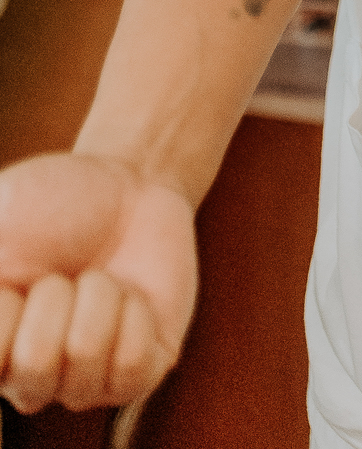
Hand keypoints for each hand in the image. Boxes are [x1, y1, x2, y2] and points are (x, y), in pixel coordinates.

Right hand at [0, 153, 196, 412]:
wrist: (127, 189)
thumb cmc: (53, 202)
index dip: (7, 306)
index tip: (16, 276)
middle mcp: (29, 380)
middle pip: (35, 364)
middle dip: (54, 295)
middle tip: (62, 274)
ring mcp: (83, 383)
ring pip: (86, 355)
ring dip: (98, 295)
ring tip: (99, 279)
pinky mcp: (137, 377)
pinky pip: (133, 362)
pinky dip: (135, 311)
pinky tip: (131, 295)